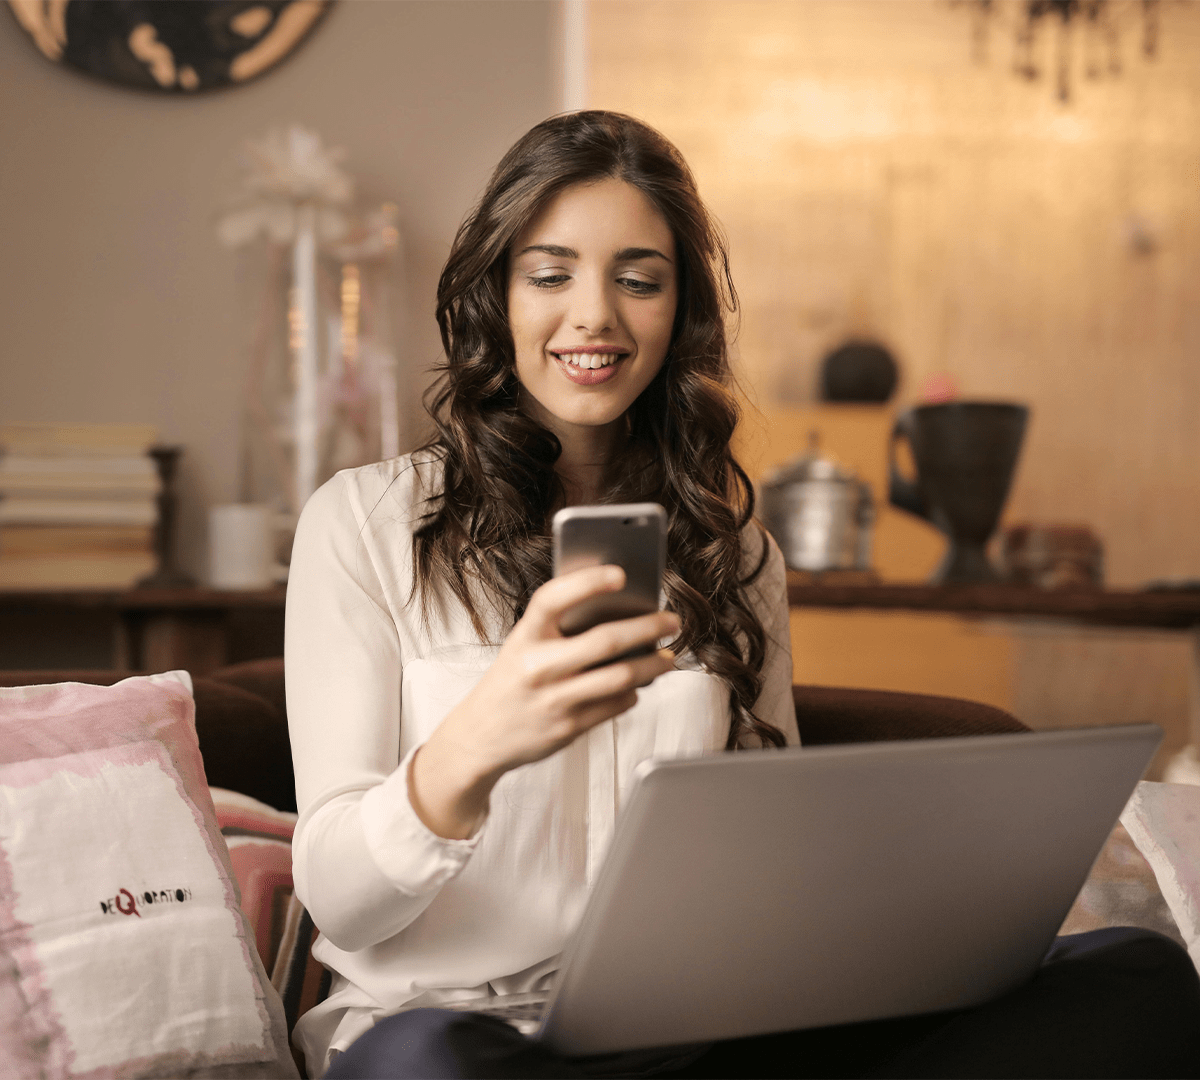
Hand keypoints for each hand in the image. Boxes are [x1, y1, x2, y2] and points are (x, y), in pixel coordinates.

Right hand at [409, 565, 678, 837]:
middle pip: (605, 641)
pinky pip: (615, 704)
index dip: (588, 582)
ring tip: (667, 657)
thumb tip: (617, 610)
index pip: (554, 598)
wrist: (480, 737)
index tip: (620, 574)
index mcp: (524, 637)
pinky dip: (632, 692)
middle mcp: (537, 667)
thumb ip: (558, 628)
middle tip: (671, 621)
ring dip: (652, 664)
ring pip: (620, 677)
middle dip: (648, 628)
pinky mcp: (568, 727)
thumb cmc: (510, 682)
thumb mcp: (522, 646)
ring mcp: (554, 700)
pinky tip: (636, 685)